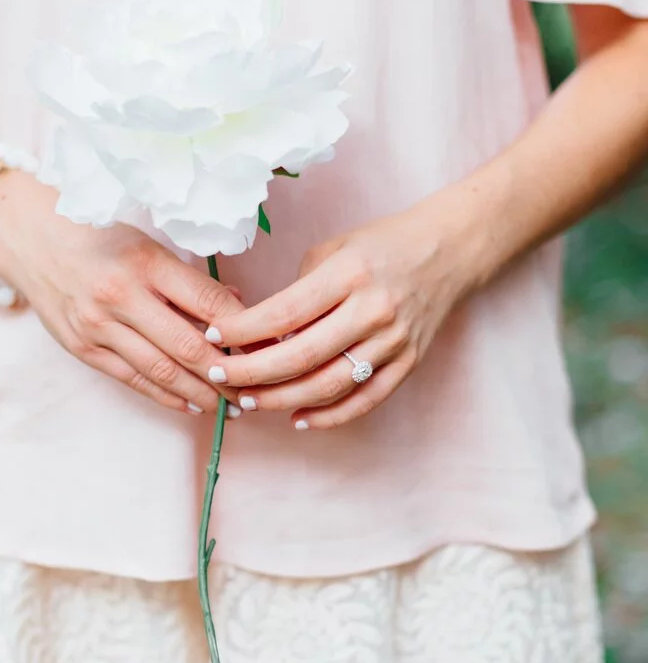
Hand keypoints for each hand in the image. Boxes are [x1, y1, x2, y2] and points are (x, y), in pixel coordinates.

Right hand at [0, 170, 243, 416]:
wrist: (30, 241)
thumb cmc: (98, 237)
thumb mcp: (147, 244)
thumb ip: (188, 280)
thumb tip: (237, 306)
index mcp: (145, 262)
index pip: (208, 303)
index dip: (244, 329)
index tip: (269, 344)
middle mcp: (121, 296)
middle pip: (189, 346)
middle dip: (229, 373)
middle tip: (257, 387)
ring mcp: (99, 327)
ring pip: (163, 371)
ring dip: (203, 393)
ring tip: (231, 405)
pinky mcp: (84, 349)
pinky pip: (134, 380)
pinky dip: (167, 396)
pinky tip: (192, 405)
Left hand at [204, 200, 476, 428]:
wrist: (450, 251)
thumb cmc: (383, 245)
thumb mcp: (335, 248)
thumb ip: (298, 289)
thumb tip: (258, 331)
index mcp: (349, 274)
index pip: (284, 312)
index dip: (243, 330)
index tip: (213, 337)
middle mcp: (373, 310)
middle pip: (301, 356)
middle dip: (251, 373)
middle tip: (218, 377)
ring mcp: (394, 341)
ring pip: (328, 385)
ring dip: (281, 399)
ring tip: (248, 401)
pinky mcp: (409, 363)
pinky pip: (364, 400)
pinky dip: (329, 415)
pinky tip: (297, 418)